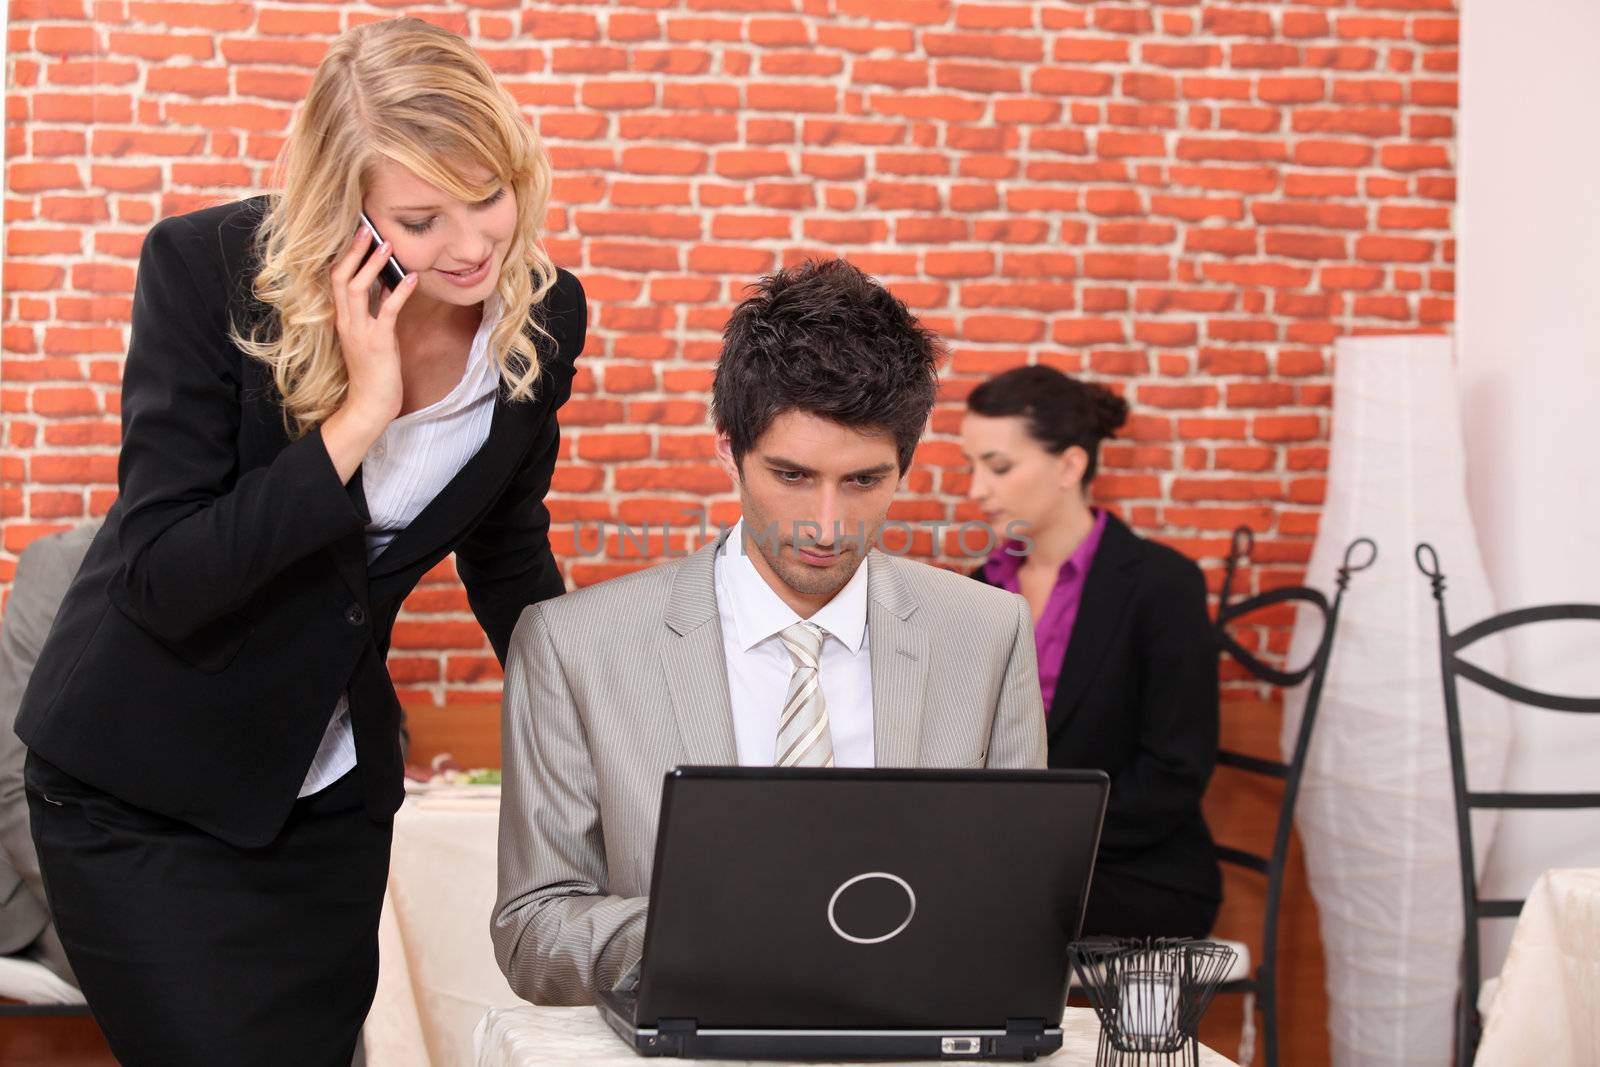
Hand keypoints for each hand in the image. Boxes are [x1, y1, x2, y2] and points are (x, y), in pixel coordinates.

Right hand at [321, 228, 418, 481]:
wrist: (369, 406)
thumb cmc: (373, 374)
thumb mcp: (371, 338)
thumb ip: (373, 312)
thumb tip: (385, 286)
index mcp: (342, 320)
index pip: (336, 280)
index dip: (345, 256)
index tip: (358, 234)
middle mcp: (346, 322)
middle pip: (340, 278)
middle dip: (353, 251)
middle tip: (367, 228)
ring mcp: (359, 332)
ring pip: (357, 289)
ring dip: (372, 265)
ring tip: (388, 245)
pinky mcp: (378, 343)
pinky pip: (387, 311)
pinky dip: (399, 292)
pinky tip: (412, 278)